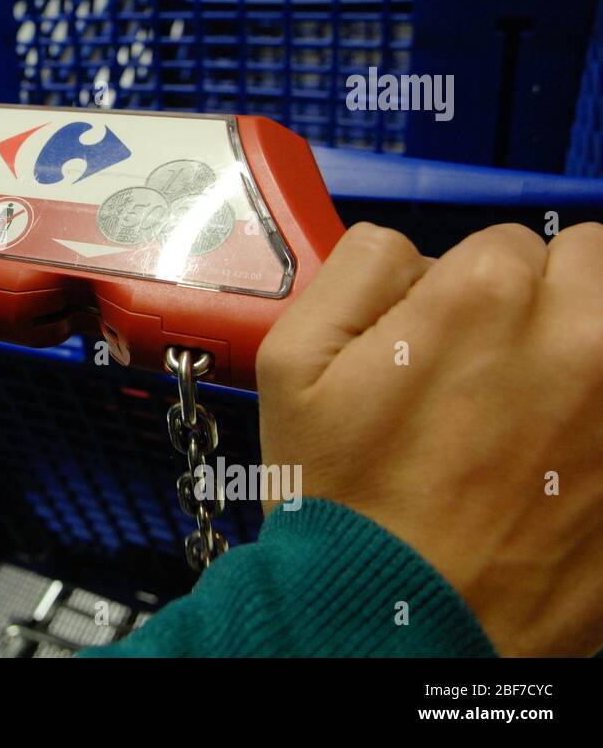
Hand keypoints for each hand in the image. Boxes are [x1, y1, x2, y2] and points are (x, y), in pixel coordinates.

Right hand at [257, 221, 602, 655]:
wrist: (399, 621)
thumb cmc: (344, 501)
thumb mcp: (292, 362)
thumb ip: (355, 268)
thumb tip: (408, 250)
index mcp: (483, 298)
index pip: (503, 242)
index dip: (462, 291)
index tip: (438, 342)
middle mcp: (577, 338)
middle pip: (588, 264)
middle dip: (541, 300)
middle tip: (492, 366)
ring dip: (581, 347)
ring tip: (529, 413)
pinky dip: (596, 417)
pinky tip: (556, 457)